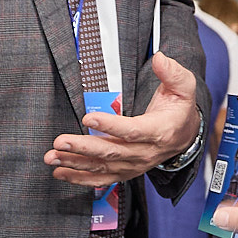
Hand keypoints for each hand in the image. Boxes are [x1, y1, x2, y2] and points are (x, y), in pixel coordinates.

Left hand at [45, 53, 200, 188]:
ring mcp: (134, 164)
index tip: (88, 117)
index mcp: (158, 131)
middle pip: (111, 152)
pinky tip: (61, 173)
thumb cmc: (180, 109)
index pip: (131, 131)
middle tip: (60, 142)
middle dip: (83, 147)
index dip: (110, 125)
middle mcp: (145, 152)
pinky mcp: (125, 171)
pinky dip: (80, 178)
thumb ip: (172, 72)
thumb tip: (160, 58)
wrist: (185, 136)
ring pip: (102, 167)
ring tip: (52, 157)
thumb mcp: (184, 87)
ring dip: (75, 164)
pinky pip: (102, 179)